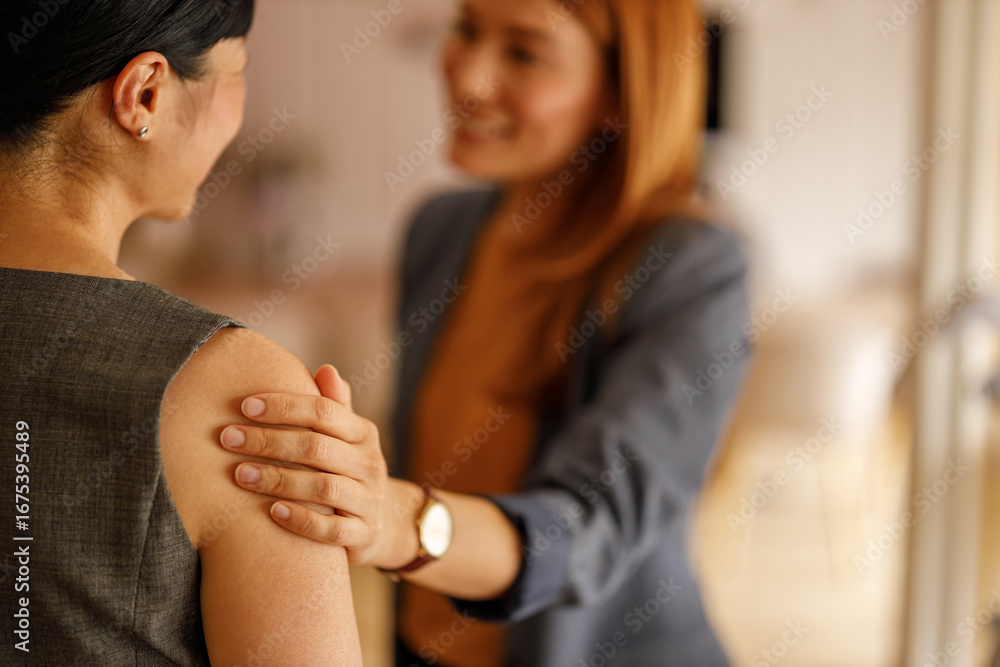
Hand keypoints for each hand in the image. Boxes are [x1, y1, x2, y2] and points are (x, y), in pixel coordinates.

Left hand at [218, 364, 388, 564]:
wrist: (377, 523)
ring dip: (278, 480)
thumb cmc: (345, 470)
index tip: (244, 406)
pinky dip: (302, 520)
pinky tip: (272, 512)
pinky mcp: (364, 535)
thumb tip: (326, 369)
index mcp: (364, 433)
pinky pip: (332, 530)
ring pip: (323, 489)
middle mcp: (371, 464)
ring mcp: (370, 501)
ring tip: (239, 474)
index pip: (324, 412)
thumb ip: (333, 406)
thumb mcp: (344, 437)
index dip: (284, 407)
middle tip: (227, 438)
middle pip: (317, 448)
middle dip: (269, 441)